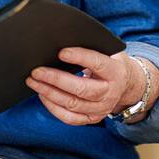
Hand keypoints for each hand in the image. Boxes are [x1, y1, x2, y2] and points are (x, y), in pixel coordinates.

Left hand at [25, 48, 150, 126]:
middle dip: (56, 79)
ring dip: (49, 93)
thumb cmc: (108, 62)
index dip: (80, 57)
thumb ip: (90, 46)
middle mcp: (110, 93)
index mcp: (116, 72)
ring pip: (72, 104)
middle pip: (82, 89)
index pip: (98, 64)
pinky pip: (69, 118)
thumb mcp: (106, 51)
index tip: (61, 52)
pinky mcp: (92, 119)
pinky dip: (52, 107)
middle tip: (37, 71)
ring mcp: (101, 109)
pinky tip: (42, 95)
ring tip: (33, 82)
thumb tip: (60, 39)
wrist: (125, 84)